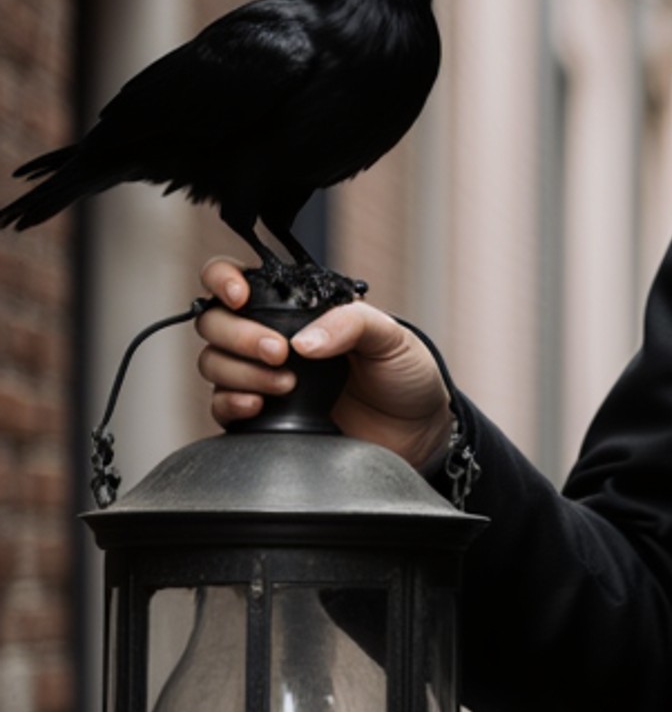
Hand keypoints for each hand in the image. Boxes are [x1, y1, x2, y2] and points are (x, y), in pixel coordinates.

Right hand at [194, 257, 453, 473]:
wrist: (418, 432)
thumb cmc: (404, 375)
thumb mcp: (390, 336)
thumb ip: (350, 324)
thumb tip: (303, 341)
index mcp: (296, 310)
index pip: (236, 281)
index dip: (223, 280)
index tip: (239, 297)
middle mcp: (272, 338)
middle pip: (215, 324)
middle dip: (239, 336)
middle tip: (280, 353)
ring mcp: (263, 377)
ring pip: (214, 364)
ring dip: (241, 372)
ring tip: (287, 385)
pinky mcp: (263, 417)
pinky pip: (221, 406)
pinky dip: (232, 403)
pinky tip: (260, 405)